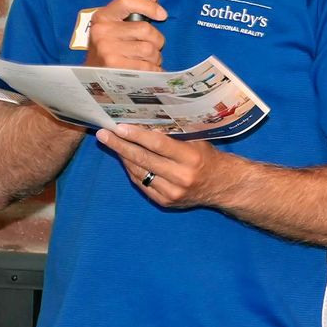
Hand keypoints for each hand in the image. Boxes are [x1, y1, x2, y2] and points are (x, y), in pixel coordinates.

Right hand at [82, 0, 165, 70]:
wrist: (93, 74)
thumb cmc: (109, 47)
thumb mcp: (116, 25)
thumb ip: (137, 7)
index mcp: (103, 16)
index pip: (127, 1)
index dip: (149, 5)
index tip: (162, 14)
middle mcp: (102, 32)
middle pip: (145, 29)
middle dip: (157, 40)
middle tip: (153, 46)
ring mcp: (108, 50)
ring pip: (149, 49)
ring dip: (155, 57)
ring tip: (148, 59)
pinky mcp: (115, 68)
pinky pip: (147, 66)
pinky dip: (152, 69)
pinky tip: (146, 70)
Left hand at [96, 123, 229, 207]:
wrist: (222, 186)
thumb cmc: (207, 157)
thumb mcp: (196, 141)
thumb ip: (173, 134)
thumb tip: (144, 123)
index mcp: (190, 157)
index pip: (157, 144)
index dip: (136, 135)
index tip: (118, 127)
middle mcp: (181, 177)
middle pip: (143, 159)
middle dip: (120, 145)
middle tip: (103, 134)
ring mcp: (172, 192)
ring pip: (139, 172)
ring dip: (124, 157)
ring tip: (113, 144)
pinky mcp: (166, 202)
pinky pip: (142, 184)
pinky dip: (133, 171)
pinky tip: (126, 159)